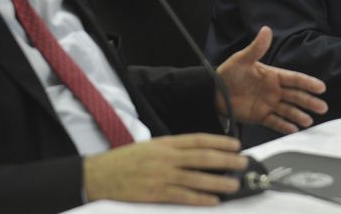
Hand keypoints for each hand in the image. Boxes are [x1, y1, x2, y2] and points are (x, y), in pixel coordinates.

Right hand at [83, 133, 246, 205]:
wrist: (99, 175)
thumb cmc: (124, 161)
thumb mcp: (150, 147)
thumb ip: (172, 150)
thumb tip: (196, 153)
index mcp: (165, 143)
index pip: (198, 140)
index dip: (219, 142)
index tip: (234, 145)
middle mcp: (166, 157)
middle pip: (202, 157)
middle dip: (225, 160)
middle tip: (241, 162)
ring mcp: (161, 175)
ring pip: (196, 178)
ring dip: (218, 181)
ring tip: (233, 184)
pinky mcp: (155, 193)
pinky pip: (183, 196)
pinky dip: (200, 198)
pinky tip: (213, 200)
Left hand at [216, 26, 327, 133]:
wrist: (213, 92)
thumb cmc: (228, 73)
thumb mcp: (242, 59)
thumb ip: (256, 48)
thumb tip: (266, 30)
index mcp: (272, 76)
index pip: (294, 79)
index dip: (307, 83)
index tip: (321, 87)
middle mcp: (274, 91)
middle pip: (295, 96)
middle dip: (309, 101)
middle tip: (322, 107)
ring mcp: (268, 104)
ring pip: (288, 110)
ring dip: (299, 115)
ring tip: (308, 121)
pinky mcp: (260, 117)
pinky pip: (275, 122)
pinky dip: (284, 126)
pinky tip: (294, 129)